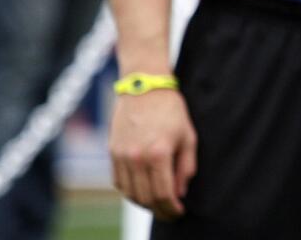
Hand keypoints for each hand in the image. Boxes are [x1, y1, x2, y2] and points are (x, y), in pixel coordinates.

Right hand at [109, 89, 197, 219]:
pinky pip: (119, 182)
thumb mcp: (188, 136)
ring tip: (157, 203)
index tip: (178, 213)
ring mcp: (122, 156)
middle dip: (159, 210)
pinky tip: (141, 190)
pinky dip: (130, 191)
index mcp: (159, 153)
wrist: (144, 87)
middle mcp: (137, 158)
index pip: (163, 194)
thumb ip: (186, 166)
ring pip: (130, 193)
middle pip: (145, 198)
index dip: (171, 209)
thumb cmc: (171, 109)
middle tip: (169, 212)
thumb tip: (180, 192)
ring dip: (144, 203)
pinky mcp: (112, 152)